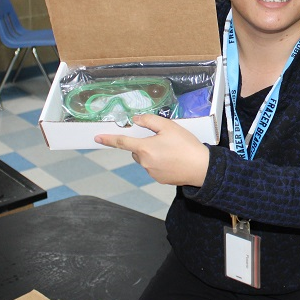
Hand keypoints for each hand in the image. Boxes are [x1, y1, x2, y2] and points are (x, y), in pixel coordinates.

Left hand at [94, 114, 209, 186]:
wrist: (201, 168)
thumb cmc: (186, 146)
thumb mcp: (169, 127)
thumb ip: (149, 121)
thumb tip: (136, 120)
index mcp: (144, 148)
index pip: (122, 142)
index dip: (108, 139)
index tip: (97, 138)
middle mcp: (144, 162)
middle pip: (137, 150)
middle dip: (145, 144)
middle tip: (164, 140)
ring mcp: (151, 172)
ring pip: (146, 159)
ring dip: (154, 154)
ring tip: (172, 150)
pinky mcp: (159, 179)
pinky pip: (154, 168)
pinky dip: (161, 163)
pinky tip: (174, 159)